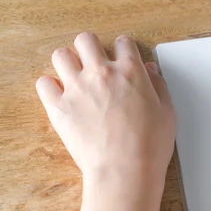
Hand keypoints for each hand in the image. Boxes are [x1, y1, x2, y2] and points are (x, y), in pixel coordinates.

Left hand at [36, 32, 174, 181]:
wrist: (125, 170)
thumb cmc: (149, 146)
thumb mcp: (167, 112)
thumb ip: (158, 86)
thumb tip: (151, 72)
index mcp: (131, 72)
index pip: (124, 43)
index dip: (124, 49)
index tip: (123, 57)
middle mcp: (101, 74)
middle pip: (86, 40)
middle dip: (91, 48)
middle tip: (95, 62)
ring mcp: (77, 88)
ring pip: (61, 55)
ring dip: (68, 62)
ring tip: (75, 76)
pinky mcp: (59, 107)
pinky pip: (43, 83)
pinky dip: (50, 86)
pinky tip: (60, 94)